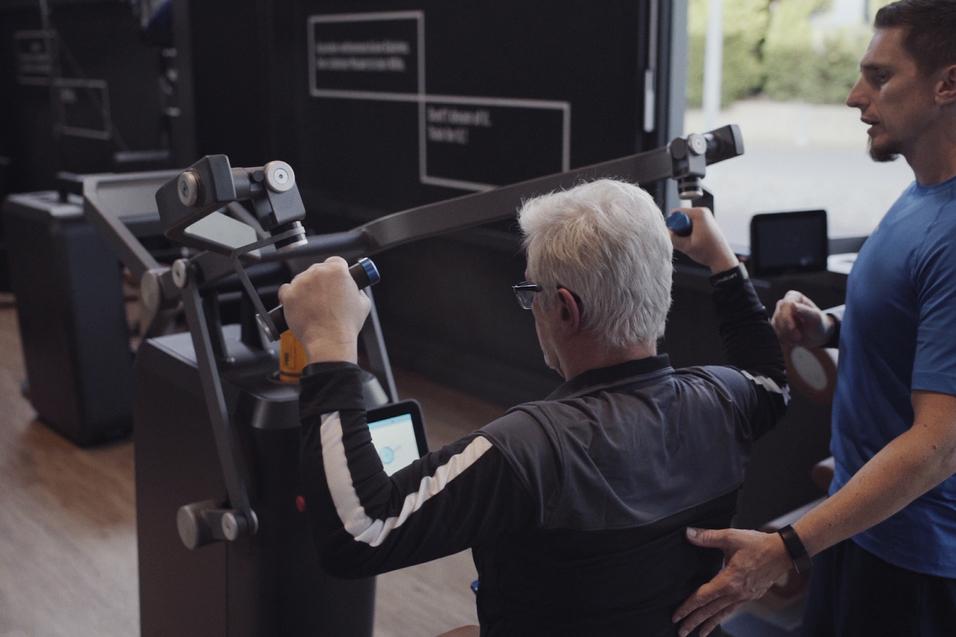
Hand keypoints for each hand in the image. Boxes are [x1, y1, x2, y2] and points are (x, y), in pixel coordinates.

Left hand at [277, 256, 370, 363]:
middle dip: (320, 281)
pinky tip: (300, 306)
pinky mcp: (288, 295)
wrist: (329, 341)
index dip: (337, 272)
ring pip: (301, 279)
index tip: (335, 280)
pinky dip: (291, 296)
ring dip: (306, 289)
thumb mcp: (363, 303)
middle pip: (317, 269)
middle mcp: (317, 272)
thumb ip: (357, 290)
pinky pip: (286, 290)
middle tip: (325, 297)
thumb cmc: (346, 325)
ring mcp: (301, 282)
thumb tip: (353, 289)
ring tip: (313, 306)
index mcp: (337, 270)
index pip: (335, 261)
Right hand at [668, 208, 738, 273]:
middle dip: (679, 229)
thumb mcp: (686, 246)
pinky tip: (695, 241)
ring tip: (692, 242)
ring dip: (684, 232)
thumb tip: (665, 233)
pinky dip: (689, 233)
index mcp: (699, 213)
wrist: (721, 258)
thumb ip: (672, 238)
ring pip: (685, 222)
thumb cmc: (708, 252)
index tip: (679, 236)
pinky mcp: (705, 222)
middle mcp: (702, 211)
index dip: (673, 226)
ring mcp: (705, 216)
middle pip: (680, 217)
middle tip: (686, 240)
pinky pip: (691, 225)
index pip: (676, 213)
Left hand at [672, 528, 792, 636]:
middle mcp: (736, 593)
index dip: (687, 607)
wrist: (783, 552)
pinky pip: (732, 610)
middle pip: (710, 611)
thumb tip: (689, 534)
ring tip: (697, 634)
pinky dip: (722, 617)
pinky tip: (717, 620)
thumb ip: (708, 537)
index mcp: (729, 580)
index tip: (677, 616)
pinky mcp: (750, 596)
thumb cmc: (759, 545)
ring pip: (721, 614)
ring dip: (707, 624)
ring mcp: (744, 597)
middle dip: (693, 622)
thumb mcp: (731, 537)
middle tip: (681, 632)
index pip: (702, 597)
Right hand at [771, 290, 833, 348]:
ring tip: (798, 339)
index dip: (787, 318)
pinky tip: (792, 342)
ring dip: (786, 336)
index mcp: (794, 297)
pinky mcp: (776, 325)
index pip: (785, 305)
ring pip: (775, 326)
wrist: (816, 337)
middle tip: (798, 337)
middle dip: (787, 329)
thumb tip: (792, 304)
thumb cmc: (817, 325)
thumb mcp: (815, 318)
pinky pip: (774, 333)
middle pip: (778, 316)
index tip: (793, 329)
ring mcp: (778, 315)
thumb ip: (805, 311)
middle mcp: (784, 304)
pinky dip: (783, 340)